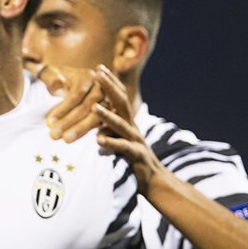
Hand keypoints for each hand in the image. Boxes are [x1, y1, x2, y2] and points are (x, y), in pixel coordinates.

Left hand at [37, 65, 103, 142]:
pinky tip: (74, 140)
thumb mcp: (50, 75)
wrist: (65, 82)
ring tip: (64, 140)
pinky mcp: (107, 113)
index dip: (63, 108)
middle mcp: (100, 88)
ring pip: (95, 117)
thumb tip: (59, 82)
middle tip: (53, 136)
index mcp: (87, 76)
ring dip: (79, 130)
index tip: (49, 122)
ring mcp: (106, 101)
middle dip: (69, 122)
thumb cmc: (55, 79)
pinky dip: (86, 133)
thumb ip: (52, 78)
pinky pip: (99, 125)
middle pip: (87, 106)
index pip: (77, 94)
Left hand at [92, 67, 162, 193]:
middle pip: (121, 102)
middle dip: (109, 87)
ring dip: (107, 115)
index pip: (119, 97)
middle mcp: (133, 127)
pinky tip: (98, 140)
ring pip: (120, 124)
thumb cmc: (134, 159)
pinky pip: (122, 148)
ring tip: (93, 107)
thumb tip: (94, 123)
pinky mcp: (136, 155)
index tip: (98, 68)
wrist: (154, 180)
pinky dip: (110, 143)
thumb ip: (108, 130)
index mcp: (128, 121)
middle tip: (96, 72)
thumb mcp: (119, 140)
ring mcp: (135, 140)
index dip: (110, 83)